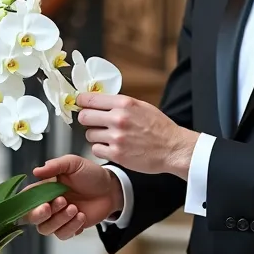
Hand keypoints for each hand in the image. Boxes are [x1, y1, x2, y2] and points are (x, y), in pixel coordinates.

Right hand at [22, 155, 123, 239]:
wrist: (111, 189)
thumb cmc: (91, 174)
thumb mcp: (73, 163)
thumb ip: (55, 166)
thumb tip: (36, 171)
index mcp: (44, 189)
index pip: (26, 198)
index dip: (27, 203)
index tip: (41, 201)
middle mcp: (48, 204)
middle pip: (32, 218)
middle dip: (40, 214)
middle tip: (59, 203)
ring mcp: (58, 218)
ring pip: (46, 229)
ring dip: (59, 220)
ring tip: (75, 208)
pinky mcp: (70, 228)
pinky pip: (63, 234)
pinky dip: (71, 227)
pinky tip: (81, 216)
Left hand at [76, 92, 198, 176]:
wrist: (173, 148)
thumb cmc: (160, 128)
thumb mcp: (141, 106)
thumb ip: (119, 104)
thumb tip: (98, 100)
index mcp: (124, 104)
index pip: (90, 99)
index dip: (82, 102)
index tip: (80, 104)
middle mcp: (118, 119)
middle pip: (84, 117)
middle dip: (87, 120)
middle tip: (93, 123)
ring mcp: (116, 138)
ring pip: (89, 135)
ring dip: (95, 136)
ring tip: (109, 137)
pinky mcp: (116, 154)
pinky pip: (96, 150)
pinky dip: (101, 149)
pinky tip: (112, 147)